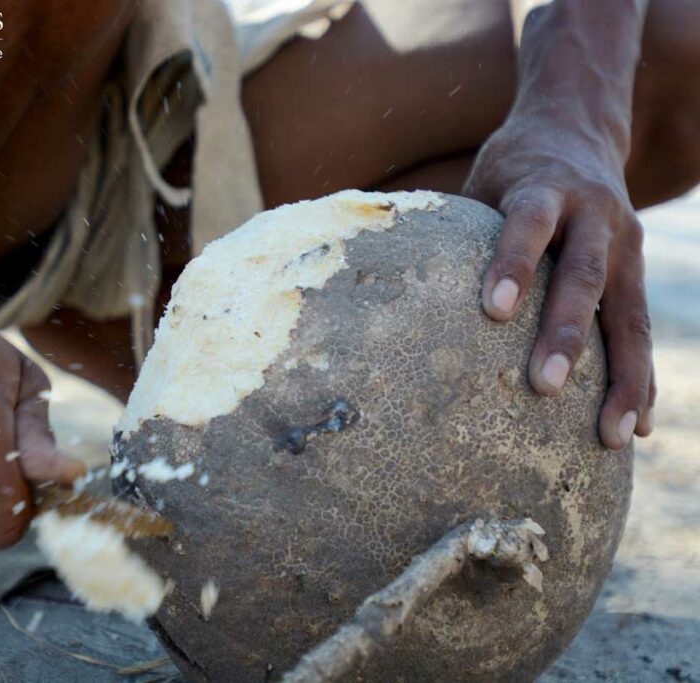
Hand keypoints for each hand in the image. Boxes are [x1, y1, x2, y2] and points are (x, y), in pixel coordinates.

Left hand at [464, 113, 654, 449]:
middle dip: (567, 333)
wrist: (577, 127)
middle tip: (545, 387)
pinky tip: (636, 427)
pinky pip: (640, 330)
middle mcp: (594, 214)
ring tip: (612, 435)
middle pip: (583, 276)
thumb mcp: (481, 179)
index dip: (513, 265)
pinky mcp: (638, 268)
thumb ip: (458, 228)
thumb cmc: (510, 168)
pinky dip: (643, 378)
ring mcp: (625, 243)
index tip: (494, 312)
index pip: (528, 224)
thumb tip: (395, 292)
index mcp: (544, 189)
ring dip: (623, 377)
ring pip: (629, 314)